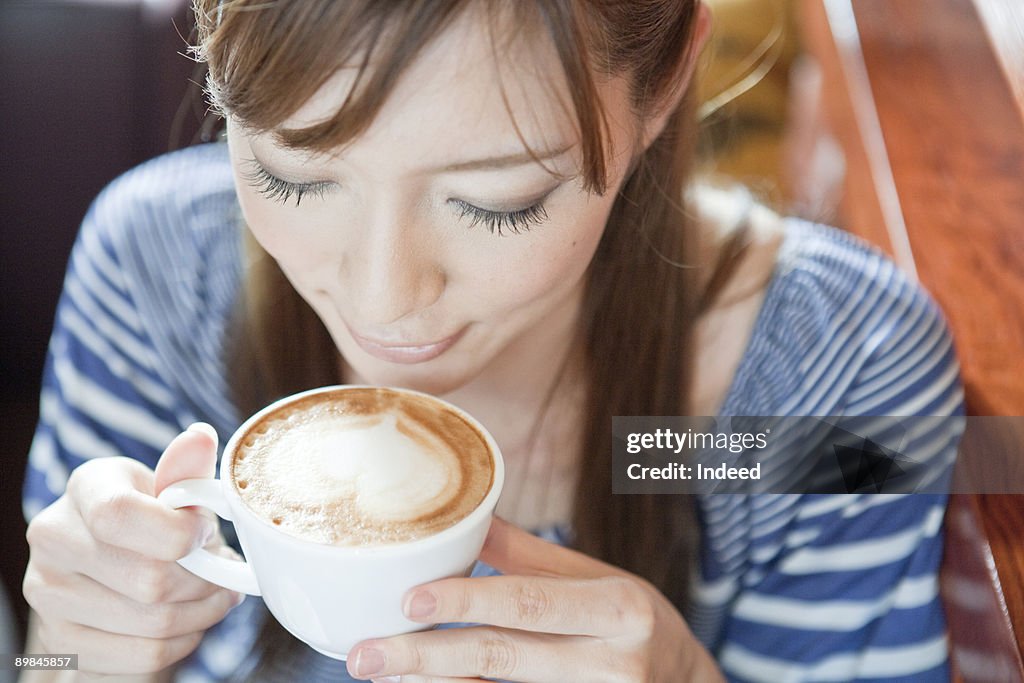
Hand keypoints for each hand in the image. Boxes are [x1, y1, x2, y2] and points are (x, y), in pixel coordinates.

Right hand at [23, 424, 244, 674]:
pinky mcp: (61, 641)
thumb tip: (201, 437)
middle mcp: (53, 536)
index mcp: (86, 486)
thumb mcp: (175, 495)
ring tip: (213, 597)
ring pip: (152, 621)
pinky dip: (182, 642)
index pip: (119, 515)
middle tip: (223, 575)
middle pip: (149, 578)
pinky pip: (144, 654)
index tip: (206, 533)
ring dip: (201, 613)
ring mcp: (48, 591)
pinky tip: (187, 624)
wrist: (116, 584)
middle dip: (204, 581)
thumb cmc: (155, 529)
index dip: (178, 533)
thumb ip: (188, 472)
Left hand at [345, 517, 722, 681]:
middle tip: (365, 654)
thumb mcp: (598, 581)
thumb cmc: (634, 624)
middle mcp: (614, 663)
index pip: (530, 602)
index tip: (410, 599)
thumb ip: (530, 557)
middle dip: (427, 657)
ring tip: (382, 671)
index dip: (468, 601)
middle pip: (505, 658)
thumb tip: (464, 519)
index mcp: (618, 607)